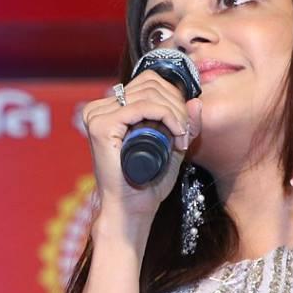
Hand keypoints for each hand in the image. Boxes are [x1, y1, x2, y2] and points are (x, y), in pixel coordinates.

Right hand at [78, 73, 201, 248]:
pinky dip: (168, 117)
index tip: (184, 125)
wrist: (131, 211)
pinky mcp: (101, 126)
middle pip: (150, 83)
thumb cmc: (147, 184)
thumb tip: (196, 100)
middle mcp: (98, 109)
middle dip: (177, 105)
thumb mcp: (171, 147)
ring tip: (181, 138)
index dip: (173, 96)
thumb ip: (183, 124)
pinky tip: (176, 136)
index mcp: (108, 109)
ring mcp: (97, 116)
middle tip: (186, 133)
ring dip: (176, 114)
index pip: (147, 81)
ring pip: (150, 93)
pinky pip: (143, 107)